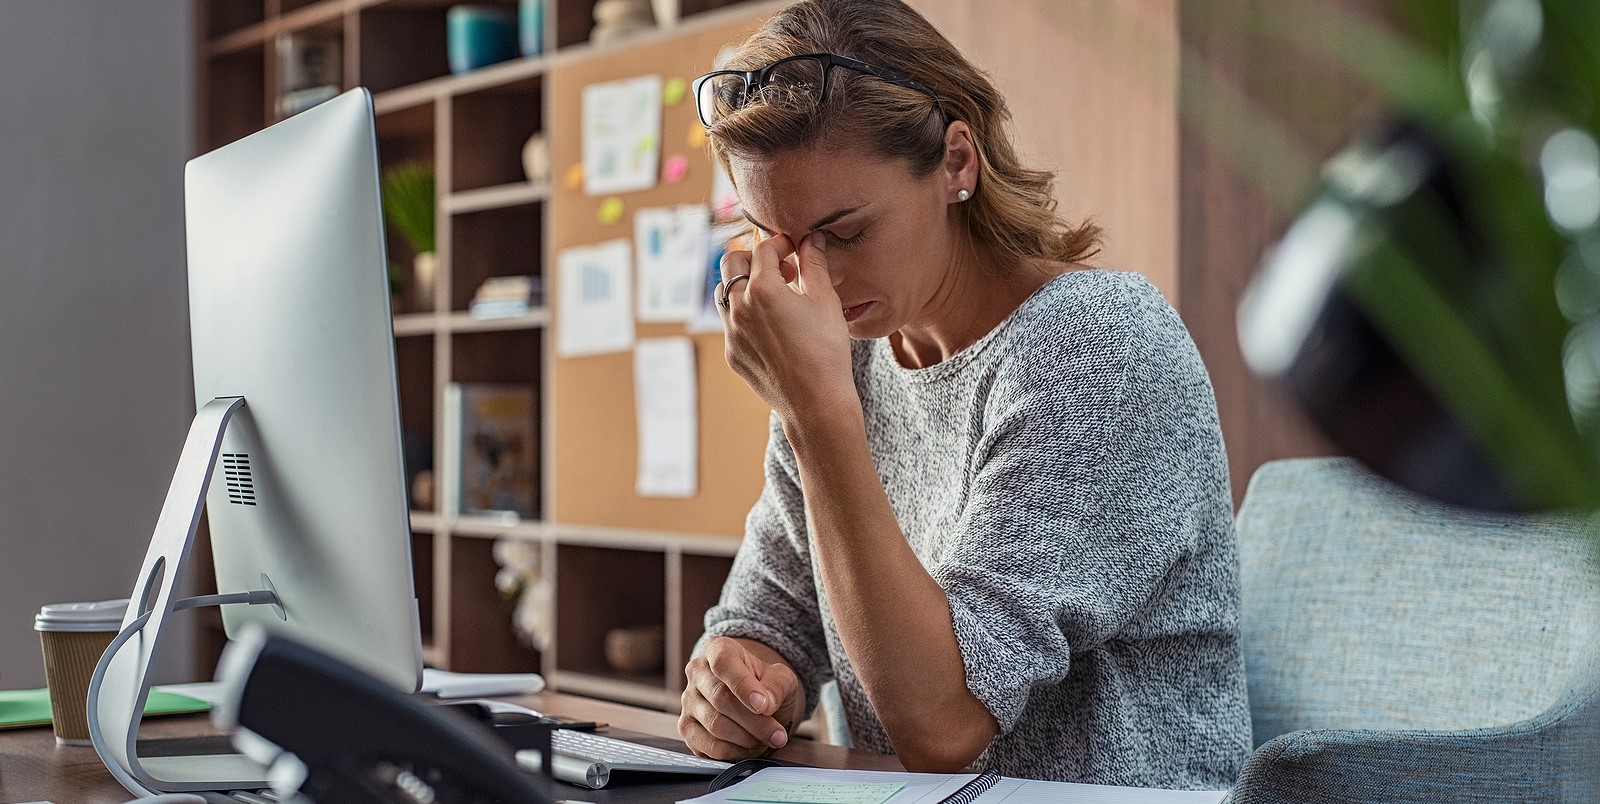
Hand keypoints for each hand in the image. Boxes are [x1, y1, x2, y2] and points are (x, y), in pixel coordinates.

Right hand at [678, 636, 804, 760]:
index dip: (743, 686)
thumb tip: (764, 705)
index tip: (764, 707)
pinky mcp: (686, 728)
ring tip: (767, 739)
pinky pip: (708, 746)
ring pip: (715, 725)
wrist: (754, 699)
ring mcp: (688, 701)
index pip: (724, 663)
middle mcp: (697, 672)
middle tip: (778, 735)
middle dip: (755, 722)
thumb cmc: (765, 684)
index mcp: (718, 649)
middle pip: (721, 699)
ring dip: (747, 738)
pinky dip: (734, 752)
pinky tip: (749, 748)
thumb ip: (776, 686)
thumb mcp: (781, 678)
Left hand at [718, 232, 857, 428]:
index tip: (795, 250)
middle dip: (754, 258)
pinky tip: (772, 326)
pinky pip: (730, 323)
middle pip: (730, 262)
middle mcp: (739, 307)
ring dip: (744, 284)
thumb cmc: (826, 351)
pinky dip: (745, 313)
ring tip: (773, 295)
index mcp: (763, 289)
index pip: (763, 249)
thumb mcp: (825, 301)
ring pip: (724, 292)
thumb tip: (812, 238)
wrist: (816, 403)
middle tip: (781, 269)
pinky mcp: (731, 353)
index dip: (781, 244)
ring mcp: (731, 332)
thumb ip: (815, 264)